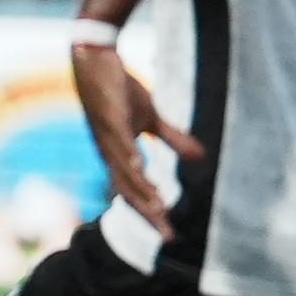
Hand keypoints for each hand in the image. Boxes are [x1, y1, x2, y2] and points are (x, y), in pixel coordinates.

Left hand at [68, 32, 201, 232]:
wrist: (95, 60)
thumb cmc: (119, 90)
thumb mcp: (151, 117)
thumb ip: (172, 139)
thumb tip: (200, 158)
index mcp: (119, 156)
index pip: (136, 194)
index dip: (153, 215)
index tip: (171, 235)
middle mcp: (110, 153)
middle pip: (129, 192)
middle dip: (149, 214)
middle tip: (167, 234)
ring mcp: (108, 136)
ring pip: (124, 170)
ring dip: (141, 190)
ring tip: (158, 208)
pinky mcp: (108, 115)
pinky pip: (118, 138)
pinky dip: (128, 152)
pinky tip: (140, 164)